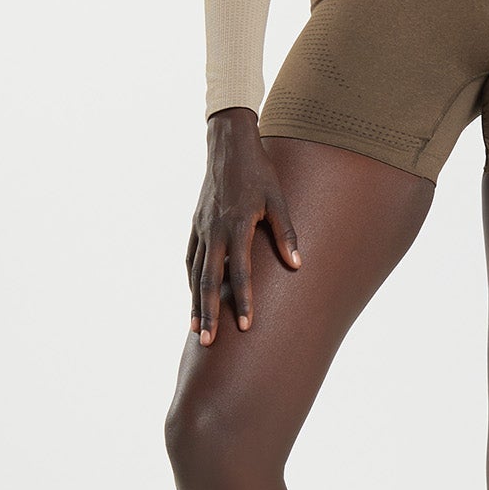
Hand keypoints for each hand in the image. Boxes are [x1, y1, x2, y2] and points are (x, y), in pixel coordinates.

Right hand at [186, 107, 301, 344]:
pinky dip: (192, 280)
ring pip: (196, 273)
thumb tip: (297, 265)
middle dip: (209, 313)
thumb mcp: (278, 199)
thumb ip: (285, 233)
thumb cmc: (259, 172)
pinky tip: (194, 296)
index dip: (244, 300)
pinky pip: (191, 258)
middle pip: (208, 280)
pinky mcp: (196, 224)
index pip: (239, 272)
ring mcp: (202, 228)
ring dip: (196, 302)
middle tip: (208, 343)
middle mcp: (214, 231)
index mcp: (236, 226)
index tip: (246, 326)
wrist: (228, 146)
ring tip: (197, 329)